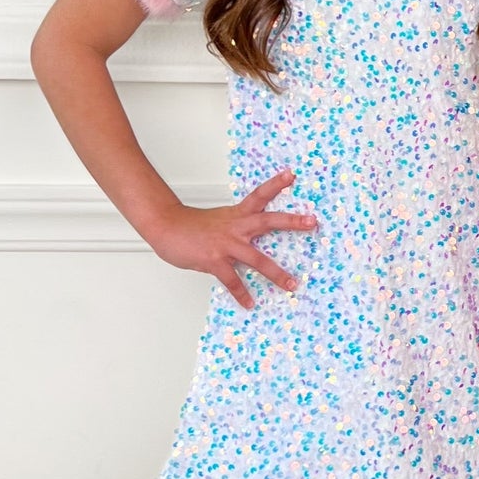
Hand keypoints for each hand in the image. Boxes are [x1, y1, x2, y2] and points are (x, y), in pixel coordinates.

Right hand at [143, 168, 317, 309]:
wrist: (166, 227)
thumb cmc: (191, 226)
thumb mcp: (220, 221)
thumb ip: (237, 229)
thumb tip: (250, 242)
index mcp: (236, 215)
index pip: (260, 195)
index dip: (276, 185)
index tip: (292, 175)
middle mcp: (235, 227)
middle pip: (268, 221)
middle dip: (292, 222)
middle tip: (312, 222)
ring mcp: (226, 244)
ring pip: (257, 259)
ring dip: (276, 273)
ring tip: (291, 285)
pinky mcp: (214, 260)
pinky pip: (232, 280)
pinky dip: (241, 293)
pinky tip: (249, 303)